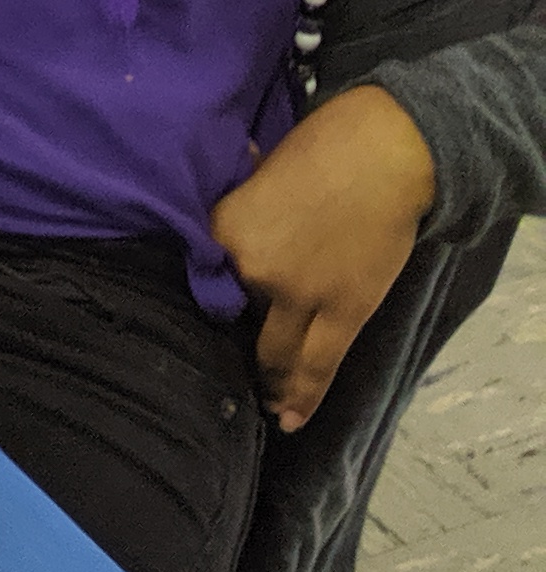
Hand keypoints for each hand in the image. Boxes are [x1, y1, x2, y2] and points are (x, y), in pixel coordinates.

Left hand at [215, 85, 437, 432]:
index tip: (191, 329)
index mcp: (219, 232)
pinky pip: (316, 365)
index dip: (200, 308)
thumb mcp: (250, 181)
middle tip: (224, 372)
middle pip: (231, 325)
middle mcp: (250, 269)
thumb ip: (234, 217)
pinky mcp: (342, 310)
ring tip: (262, 404)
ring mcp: (296, 294)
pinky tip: (287, 419)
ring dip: (267, 384)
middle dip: (229, 350)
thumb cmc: (315, 153)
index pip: (199, 285)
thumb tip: (215, 230)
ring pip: (274, 355)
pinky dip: (302, 395)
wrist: (380, 153)